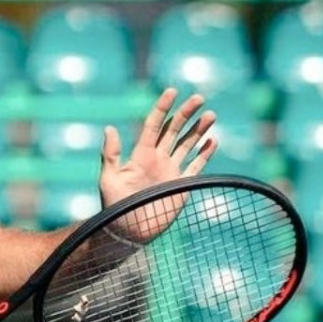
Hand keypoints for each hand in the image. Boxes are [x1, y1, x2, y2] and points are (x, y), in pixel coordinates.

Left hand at [99, 88, 216, 212]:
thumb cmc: (113, 205)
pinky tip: (213, 141)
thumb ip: (111, 153)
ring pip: (187, 144)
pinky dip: (205, 154)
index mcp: (140, 154)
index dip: (162, 107)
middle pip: (174, 130)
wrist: (127, 230)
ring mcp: (170, 171)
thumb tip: (109, 128)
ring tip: (211, 115)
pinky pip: (196, 166)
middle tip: (199, 98)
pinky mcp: (181, 185)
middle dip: (186, 114)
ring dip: (199, 130)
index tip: (172, 91)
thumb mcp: (108, 178)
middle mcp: (157, 158)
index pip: (154, 124)